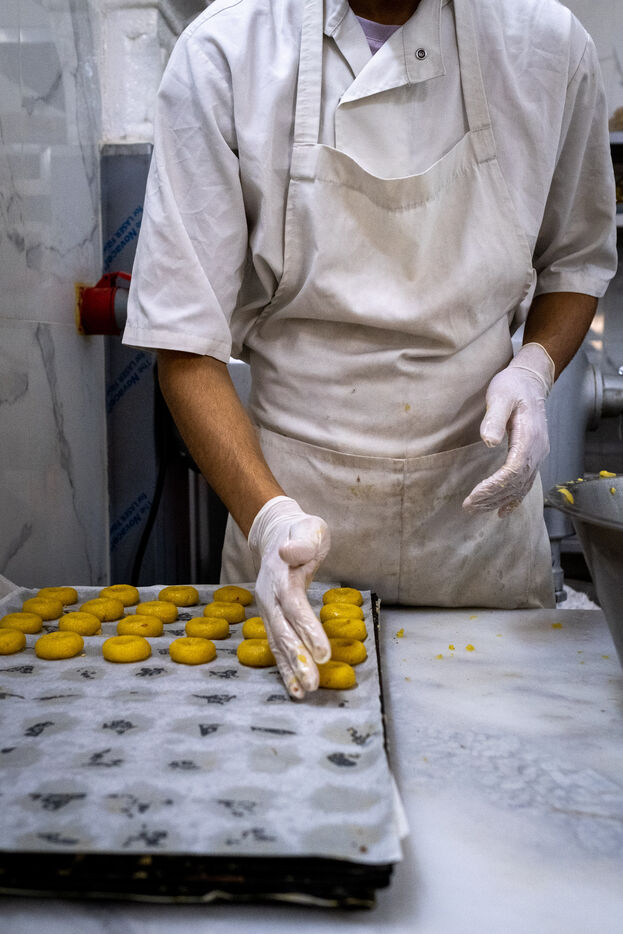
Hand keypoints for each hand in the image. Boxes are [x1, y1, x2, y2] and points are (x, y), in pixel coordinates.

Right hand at [248, 496, 331, 698]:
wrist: (277, 534)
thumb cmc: (300, 532)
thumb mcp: (309, 528)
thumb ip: (303, 541)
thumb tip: (290, 551)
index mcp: (279, 574)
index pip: (294, 605)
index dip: (307, 629)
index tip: (322, 652)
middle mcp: (269, 596)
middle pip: (283, 630)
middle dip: (298, 658)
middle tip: (314, 683)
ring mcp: (268, 609)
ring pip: (278, 642)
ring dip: (291, 668)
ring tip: (304, 692)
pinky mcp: (272, 618)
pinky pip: (278, 645)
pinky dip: (286, 667)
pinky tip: (296, 687)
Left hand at [463, 343, 554, 516]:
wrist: (531, 381)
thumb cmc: (513, 386)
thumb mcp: (500, 395)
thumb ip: (494, 417)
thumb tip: (489, 441)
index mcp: (530, 436)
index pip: (513, 470)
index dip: (494, 486)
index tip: (474, 495)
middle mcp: (537, 449)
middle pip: (516, 482)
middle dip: (492, 497)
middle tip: (469, 506)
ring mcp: (537, 454)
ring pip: (521, 485)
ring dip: (499, 500)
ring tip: (477, 508)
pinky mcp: (533, 455)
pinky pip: (526, 482)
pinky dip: (514, 499)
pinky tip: (502, 511)